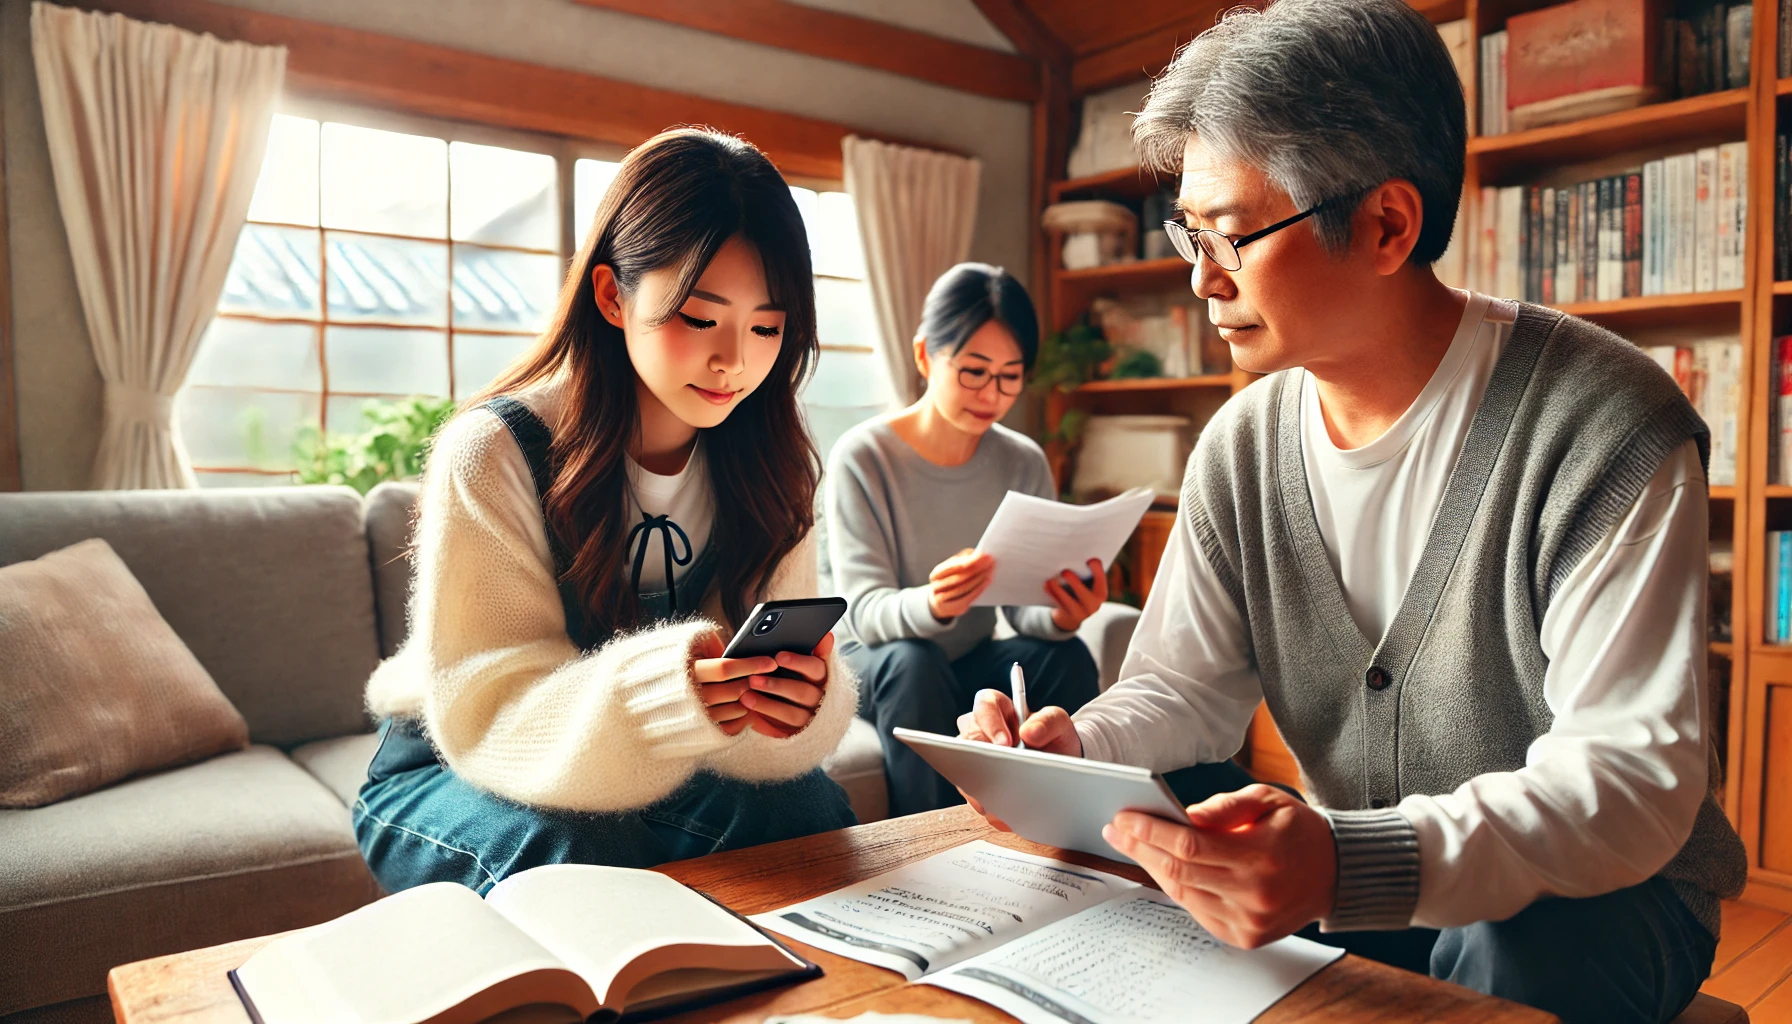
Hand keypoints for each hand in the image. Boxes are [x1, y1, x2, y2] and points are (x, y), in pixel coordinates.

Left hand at [691, 632, 832, 737]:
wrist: (788, 709)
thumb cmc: (792, 676)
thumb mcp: (801, 662)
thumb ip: (811, 649)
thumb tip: (827, 636)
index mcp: (822, 677)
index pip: (817, 669)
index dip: (799, 662)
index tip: (779, 656)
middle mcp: (819, 699)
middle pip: (803, 693)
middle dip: (777, 685)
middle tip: (754, 678)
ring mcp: (807, 719)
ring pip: (792, 715)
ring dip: (768, 705)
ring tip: (745, 696)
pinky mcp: (794, 735)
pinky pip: (781, 733)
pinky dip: (765, 724)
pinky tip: (748, 716)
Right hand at [929, 549, 994, 621]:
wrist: (942, 602)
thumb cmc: (951, 580)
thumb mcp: (954, 568)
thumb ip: (964, 559)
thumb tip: (979, 554)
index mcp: (936, 574)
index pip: (952, 566)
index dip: (968, 560)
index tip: (983, 555)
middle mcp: (936, 586)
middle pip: (959, 577)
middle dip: (976, 568)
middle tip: (990, 562)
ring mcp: (943, 599)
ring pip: (963, 588)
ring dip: (979, 579)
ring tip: (990, 571)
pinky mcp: (952, 608)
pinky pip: (967, 598)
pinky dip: (978, 590)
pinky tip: (986, 582)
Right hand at [953, 689, 1083, 830]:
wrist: (1060, 767)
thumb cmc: (1055, 739)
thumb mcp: (1059, 725)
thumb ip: (1048, 722)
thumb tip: (1029, 731)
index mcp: (999, 709)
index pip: (984, 705)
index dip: (990, 723)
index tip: (1005, 742)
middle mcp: (981, 732)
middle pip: (966, 740)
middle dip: (982, 760)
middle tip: (1002, 776)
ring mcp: (975, 759)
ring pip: (964, 771)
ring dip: (983, 787)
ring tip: (1006, 799)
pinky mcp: (976, 783)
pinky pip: (973, 796)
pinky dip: (990, 806)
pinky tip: (1007, 812)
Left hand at [1046, 559, 1107, 631]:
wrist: (1073, 615)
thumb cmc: (1081, 590)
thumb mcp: (1088, 584)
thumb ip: (1085, 572)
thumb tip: (1073, 554)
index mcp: (1100, 593)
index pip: (1100, 581)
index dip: (1097, 571)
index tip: (1091, 560)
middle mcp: (1093, 605)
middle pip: (1085, 595)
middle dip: (1075, 583)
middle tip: (1065, 572)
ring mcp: (1080, 613)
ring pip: (1069, 603)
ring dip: (1058, 591)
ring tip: (1050, 581)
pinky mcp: (1067, 616)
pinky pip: (1058, 605)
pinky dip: (1051, 595)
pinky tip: (1046, 586)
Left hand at [1101, 785, 1337, 948]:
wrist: (1335, 873)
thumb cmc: (1298, 830)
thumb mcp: (1269, 800)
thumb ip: (1226, 806)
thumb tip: (1182, 814)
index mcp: (1261, 857)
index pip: (1191, 845)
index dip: (1151, 831)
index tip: (1124, 817)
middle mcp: (1254, 895)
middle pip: (1180, 871)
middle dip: (1141, 847)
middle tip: (1115, 829)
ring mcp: (1248, 921)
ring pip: (1183, 893)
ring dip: (1152, 867)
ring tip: (1131, 844)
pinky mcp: (1244, 936)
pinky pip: (1197, 910)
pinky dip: (1176, 887)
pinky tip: (1161, 866)